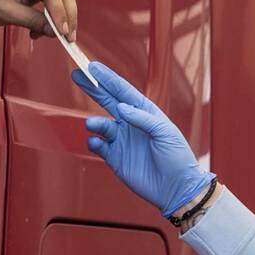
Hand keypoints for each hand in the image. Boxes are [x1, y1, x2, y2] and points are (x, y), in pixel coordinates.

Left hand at [0, 0, 77, 39]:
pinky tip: (48, 28)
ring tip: (56, 35)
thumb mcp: (8, 13)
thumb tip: (54, 31)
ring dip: (64, 19)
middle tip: (68, 38)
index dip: (59, 13)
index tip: (63, 32)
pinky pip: (59, 1)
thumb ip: (32, 21)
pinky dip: (57, 17)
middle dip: (67, 17)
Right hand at [73, 63, 213, 216]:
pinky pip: (99, 146)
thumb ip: (142, 118)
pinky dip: (94, 142)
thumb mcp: (165, 132)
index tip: (93, 67)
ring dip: (95, 122)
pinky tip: (96, 142)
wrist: (176, 188)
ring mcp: (122, 140)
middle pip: (107, 101)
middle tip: (77, 74)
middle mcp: (131, 124)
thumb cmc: (178, 158)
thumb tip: (121, 107)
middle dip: (92, 88)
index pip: (124, 91)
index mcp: (145, 113)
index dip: (108, 78)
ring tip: (93, 124)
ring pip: (101, 125)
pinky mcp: (115, 158)